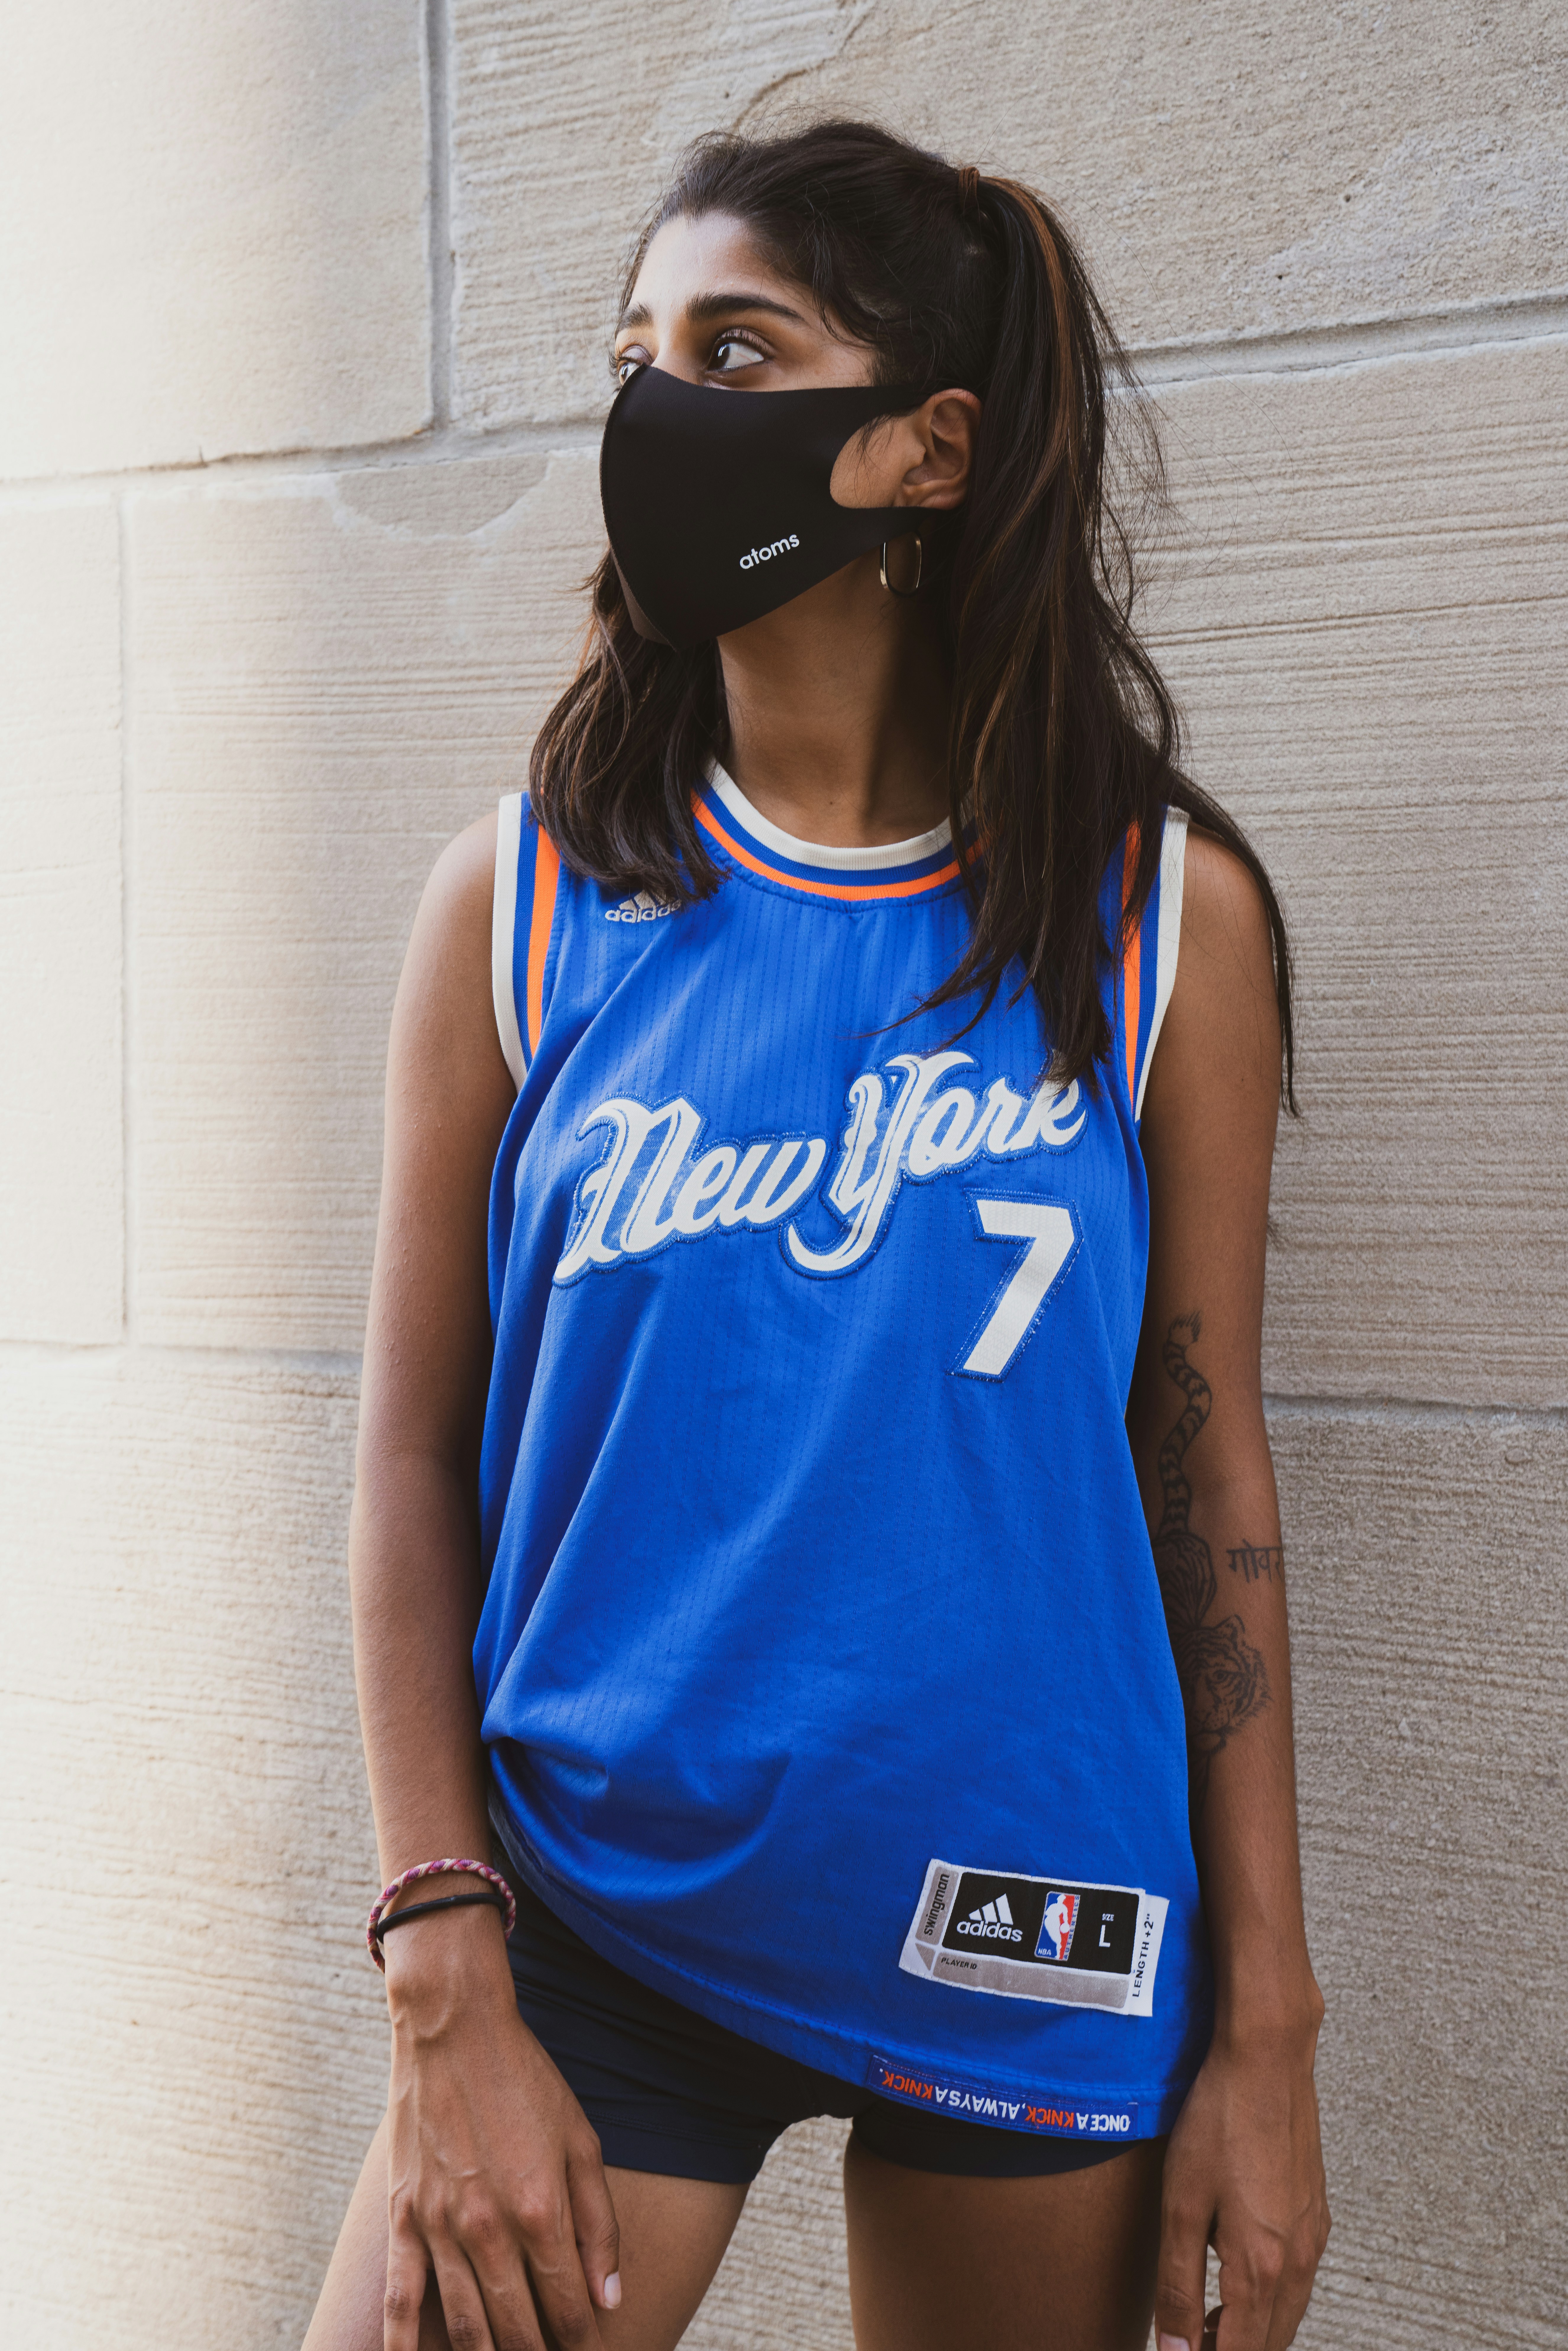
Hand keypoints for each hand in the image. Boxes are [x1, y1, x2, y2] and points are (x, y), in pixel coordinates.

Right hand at [381, 1904, 620, 2350]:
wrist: (456, 2030)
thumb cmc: (526, 2081)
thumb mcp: (581, 2141)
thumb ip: (599, 2223)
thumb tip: (609, 2298)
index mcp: (540, 2211)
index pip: (567, 2307)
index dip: (581, 2339)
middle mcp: (489, 2229)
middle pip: (516, 2329)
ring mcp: (440, 2227)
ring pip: (464, 2328)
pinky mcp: (404, 2217)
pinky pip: (400, 2299)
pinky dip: (405, 2346)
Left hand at [1155, 2002, 1329, 2350]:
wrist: (1265, 2062)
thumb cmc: (1219, 2122)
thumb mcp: (1180, 2207)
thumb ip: (1178, 2286)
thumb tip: (1175, 2350)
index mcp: (1263, 2266)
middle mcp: (1298, 2260)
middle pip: (1270, 2342)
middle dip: (1230, 2348)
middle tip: (1190, 2338)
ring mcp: (1313, 2237)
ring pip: (1287, 2313)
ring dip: (1251, 2327)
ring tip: (1207, 2317)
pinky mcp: (1315, 2214)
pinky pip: (1297, 2279)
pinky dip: (1270, 2297)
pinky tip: (1238, 2275)